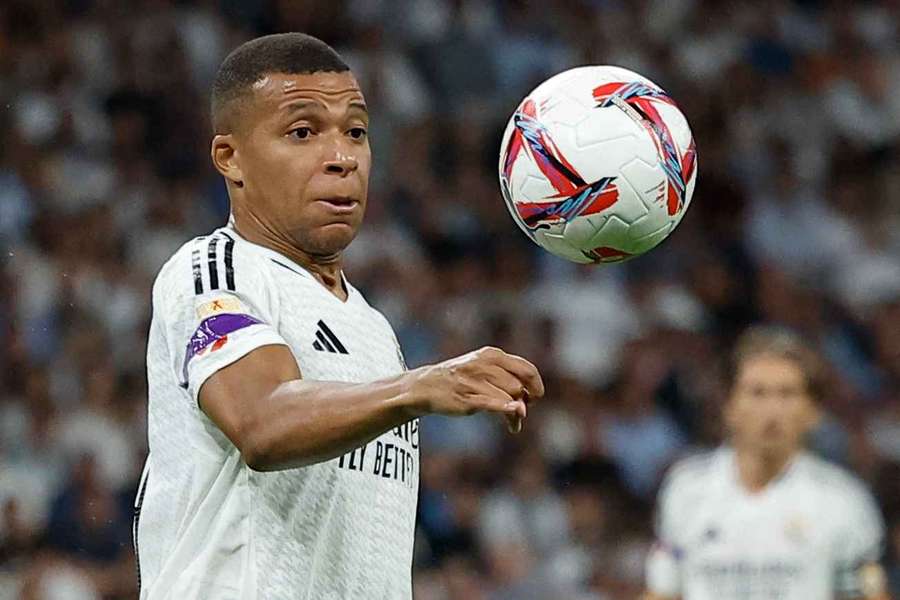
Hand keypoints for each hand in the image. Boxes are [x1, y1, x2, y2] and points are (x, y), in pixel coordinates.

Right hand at [404, 346, 544, 432]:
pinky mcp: (466, 397)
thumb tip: (525, 409)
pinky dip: (506, 411)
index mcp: (492, 355)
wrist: (427, 385)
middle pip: (519, 387)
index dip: (536, 386)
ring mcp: (474, 380)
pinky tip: (513, 425)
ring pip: (509, 397)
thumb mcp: (486, 372)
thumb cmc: (463, 380)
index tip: (533, 399)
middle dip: (524, 403)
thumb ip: (508, 384)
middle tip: (520, 413)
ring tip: (512, 424)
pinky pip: (492, 404)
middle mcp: (484, 364)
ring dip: (515, 415)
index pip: (527, 370)